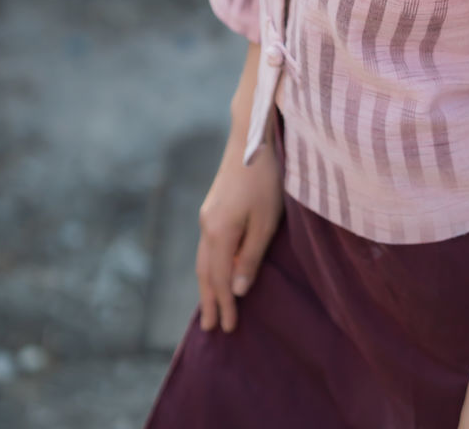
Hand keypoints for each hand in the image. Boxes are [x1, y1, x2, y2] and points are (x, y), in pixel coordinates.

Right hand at [196, 136, 283, 332]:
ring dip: (207, 285)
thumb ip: (252, 256)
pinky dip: (209, 266)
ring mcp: (207, 216)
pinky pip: (206, 247)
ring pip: (203, 259)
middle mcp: (206, 227)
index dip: (225, 304)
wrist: (251, 139)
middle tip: (210, 328)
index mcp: (219, 233)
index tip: (228, 328)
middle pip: (205, 273)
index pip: (221, 279)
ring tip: (209, 306)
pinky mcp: (212, 208)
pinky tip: (216, 270)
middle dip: (209, 300)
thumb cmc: (265, 180)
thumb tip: (238, 290)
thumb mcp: (266, 221)